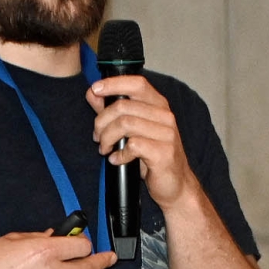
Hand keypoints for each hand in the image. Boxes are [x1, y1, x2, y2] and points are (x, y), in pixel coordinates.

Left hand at [87, 76, 198, 209]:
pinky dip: (119, 154)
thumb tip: (93, 93)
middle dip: (102, 122)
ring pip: (125, 124)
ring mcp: (166, 134)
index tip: (95, 89)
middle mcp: (165, 116)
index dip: (114, 84)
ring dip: (107, 138)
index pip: (137, 83)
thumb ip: (113, 110)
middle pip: (123, 106)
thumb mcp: (132, 130)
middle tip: (98, 137)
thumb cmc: (153, 155)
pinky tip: (117, 160)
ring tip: (105, 149)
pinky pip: (133, 146)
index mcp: (159, 105)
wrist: (176, 185)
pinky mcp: (164, 153)